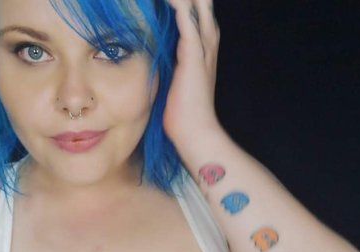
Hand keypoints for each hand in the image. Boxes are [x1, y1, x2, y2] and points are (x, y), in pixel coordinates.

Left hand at [163, 0, 222, 155]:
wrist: (194, 131)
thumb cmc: (182, 112)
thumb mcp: (174, 80)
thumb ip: (169, 63)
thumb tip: (152, 57)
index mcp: (202, 47)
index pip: (195, 11)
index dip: (181, 3)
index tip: (159, 4)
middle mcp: (207, 41)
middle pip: (201, 2)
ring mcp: (203, 45)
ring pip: (196, 3)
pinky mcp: (193, 52)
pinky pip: (186, 15)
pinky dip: (177, 3)